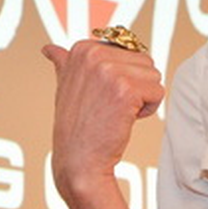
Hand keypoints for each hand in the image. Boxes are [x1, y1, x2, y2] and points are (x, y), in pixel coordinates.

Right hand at [42, 40, 165, 207]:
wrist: (79, 160)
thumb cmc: (75, 125)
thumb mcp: (64, 87)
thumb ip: (64, 64)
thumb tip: (49, 49)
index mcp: (82, 48)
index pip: (129, 50)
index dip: (122, 75)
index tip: (100, 93)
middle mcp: (94, 54)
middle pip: (145, 61)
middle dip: (136, 85)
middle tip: (110, 105)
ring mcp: (109, 71)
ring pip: (153, 76)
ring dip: (143, 97)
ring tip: (117, 111)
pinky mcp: (126, 89)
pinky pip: (158, 92)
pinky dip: (148, 109)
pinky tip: (125, 119)